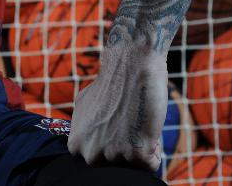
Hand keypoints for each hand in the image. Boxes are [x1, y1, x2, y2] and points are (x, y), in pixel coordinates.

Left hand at [67, 44, 167, 171]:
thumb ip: (82, 129)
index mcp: (76, 145)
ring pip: (135, 164)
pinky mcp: (137, 154)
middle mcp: (90, 154)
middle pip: (116, 166)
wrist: (131, 66)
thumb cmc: (111, 83)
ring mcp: (113, 155)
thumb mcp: (83, 106)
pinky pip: (152, 163)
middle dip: (126, 148)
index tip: (114, 125)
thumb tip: (83, 144)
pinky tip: (147, 125)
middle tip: (128, 122)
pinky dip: (155, 147)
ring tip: (137, 120)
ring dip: (141, 146)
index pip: (98, 161)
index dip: (110, 143)